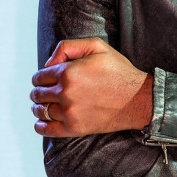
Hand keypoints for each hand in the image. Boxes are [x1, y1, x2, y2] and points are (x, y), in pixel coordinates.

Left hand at [30, 37, 152, 137]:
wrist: (139, 99)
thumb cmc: (119, 72)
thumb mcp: (97, 46)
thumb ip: (67, 47)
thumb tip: (48, 63)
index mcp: (68, 72)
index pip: (39, 77)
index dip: (42, 77)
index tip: (47, 79)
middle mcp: (65, 93)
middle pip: (37, 94)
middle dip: (40, 91)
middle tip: (47, 91)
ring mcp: (69, 113)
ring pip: (40, 110)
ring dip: (39, 107)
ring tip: (46, 105)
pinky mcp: (74, 128)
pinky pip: (46, 129)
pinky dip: (40, 125)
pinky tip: (43, 121)